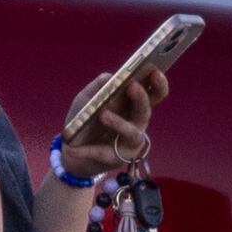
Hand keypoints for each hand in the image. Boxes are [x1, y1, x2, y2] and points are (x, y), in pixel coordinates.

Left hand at [62, 64, 166, 181]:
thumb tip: (112, 77)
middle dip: (141, 98)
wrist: (72, 149)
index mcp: (133, 106)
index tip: (155, 72)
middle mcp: (136, 123)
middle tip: (132, 86)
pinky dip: (88, 150)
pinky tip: (73, 148)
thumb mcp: (87, 98)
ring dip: (119, 123)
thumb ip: (99, 86)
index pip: (154, 94)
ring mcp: (129, 143)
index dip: (159, 84)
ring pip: (132, 133)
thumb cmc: (86, 119)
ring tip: (103, 114)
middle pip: (146, 111)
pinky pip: (104, 153)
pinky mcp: (116, 159)